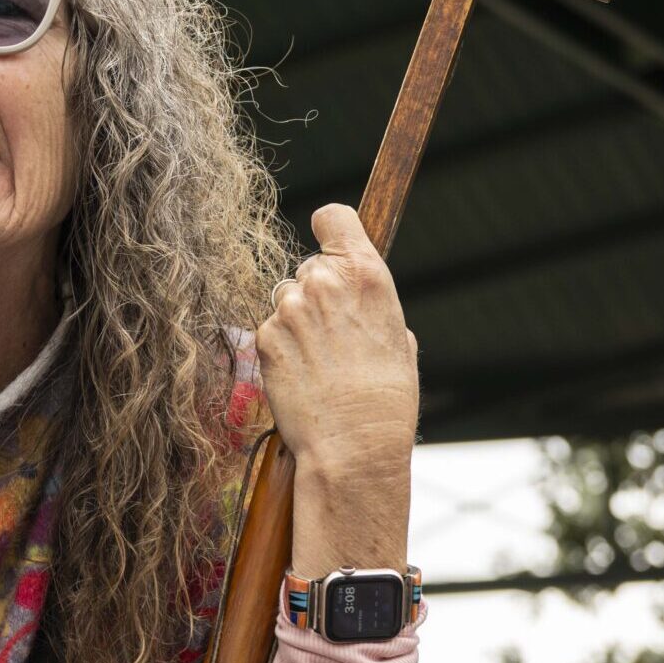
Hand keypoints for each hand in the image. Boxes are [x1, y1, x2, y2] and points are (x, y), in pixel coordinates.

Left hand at [258, 203, 419, 468]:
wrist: (353, 445)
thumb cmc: (385, 399)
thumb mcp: (399, 340)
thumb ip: (373, 306)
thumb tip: (358, 304)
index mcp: (366, 274)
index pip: (333, 216)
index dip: (331, 230)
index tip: (329, 244)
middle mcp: (324, 282)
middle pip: (308, 267)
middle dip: (316, 293)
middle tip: (333, 335)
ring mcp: (289, 308)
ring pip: (286, 300)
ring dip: (296, 322)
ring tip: (320, 362)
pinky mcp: (264, 336)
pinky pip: (269, 330)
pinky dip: (280, 349)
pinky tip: (302, 376)